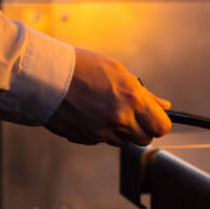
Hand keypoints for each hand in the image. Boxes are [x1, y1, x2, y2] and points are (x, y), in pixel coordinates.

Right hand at [45, 48, 171, 145]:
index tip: (155, 117)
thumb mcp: (120, 72)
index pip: (161, 127)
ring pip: (122, 141)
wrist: (46, 76)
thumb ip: (145, 94)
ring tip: (106, 108)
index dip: (159, 123)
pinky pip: (101, 140)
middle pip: (144, 139)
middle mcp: (119, 119)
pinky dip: (101, 131)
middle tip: (132, 113)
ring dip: (121, 130)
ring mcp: (102, 132)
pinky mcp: (86, 139)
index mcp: (132, 99)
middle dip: (142, 128)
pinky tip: (91, 113)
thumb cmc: (82, 67)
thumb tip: (163, 105)